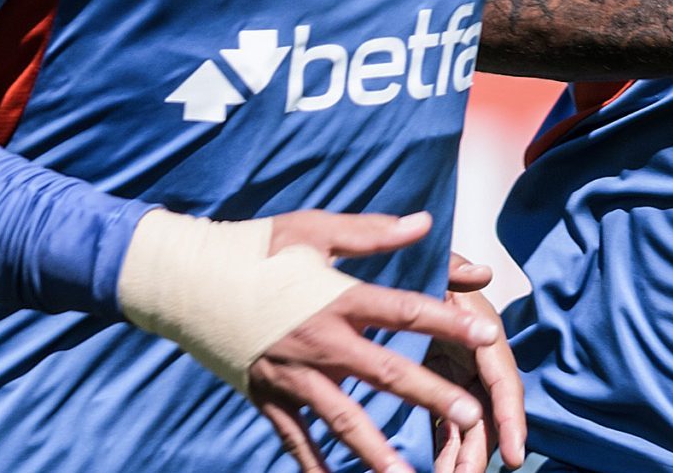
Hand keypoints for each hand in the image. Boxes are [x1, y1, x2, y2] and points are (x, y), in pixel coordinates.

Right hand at [246, 211, 501, 472]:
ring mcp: (291, 374)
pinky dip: (315, 466)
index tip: (488, 337)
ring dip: (378, 449)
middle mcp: (319, 341)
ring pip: (342, 418)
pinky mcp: (266, 395)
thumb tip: (427, 223)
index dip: (448, 323)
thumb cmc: (255, 248)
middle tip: (470, 417)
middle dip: (431, 396)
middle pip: (385, 373)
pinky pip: (295, 438)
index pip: (405, 311)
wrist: (185, 280)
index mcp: (336, 297)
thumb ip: (373, 234)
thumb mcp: (315, 231)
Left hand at [427, 253, 526, 472]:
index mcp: (480, 335)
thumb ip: (452, 269)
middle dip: (481, 452)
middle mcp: (475, 360)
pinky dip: (441, 452)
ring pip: (467, 428)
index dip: (510, 419)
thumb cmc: (414, 274)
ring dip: (460, 460)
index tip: (513, 454)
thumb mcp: (432, 268)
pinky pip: (444, 428)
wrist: (387, 281)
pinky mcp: (438, 390)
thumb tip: (484, 273)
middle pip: (487, 414)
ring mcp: (457, 378)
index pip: (503, 382)